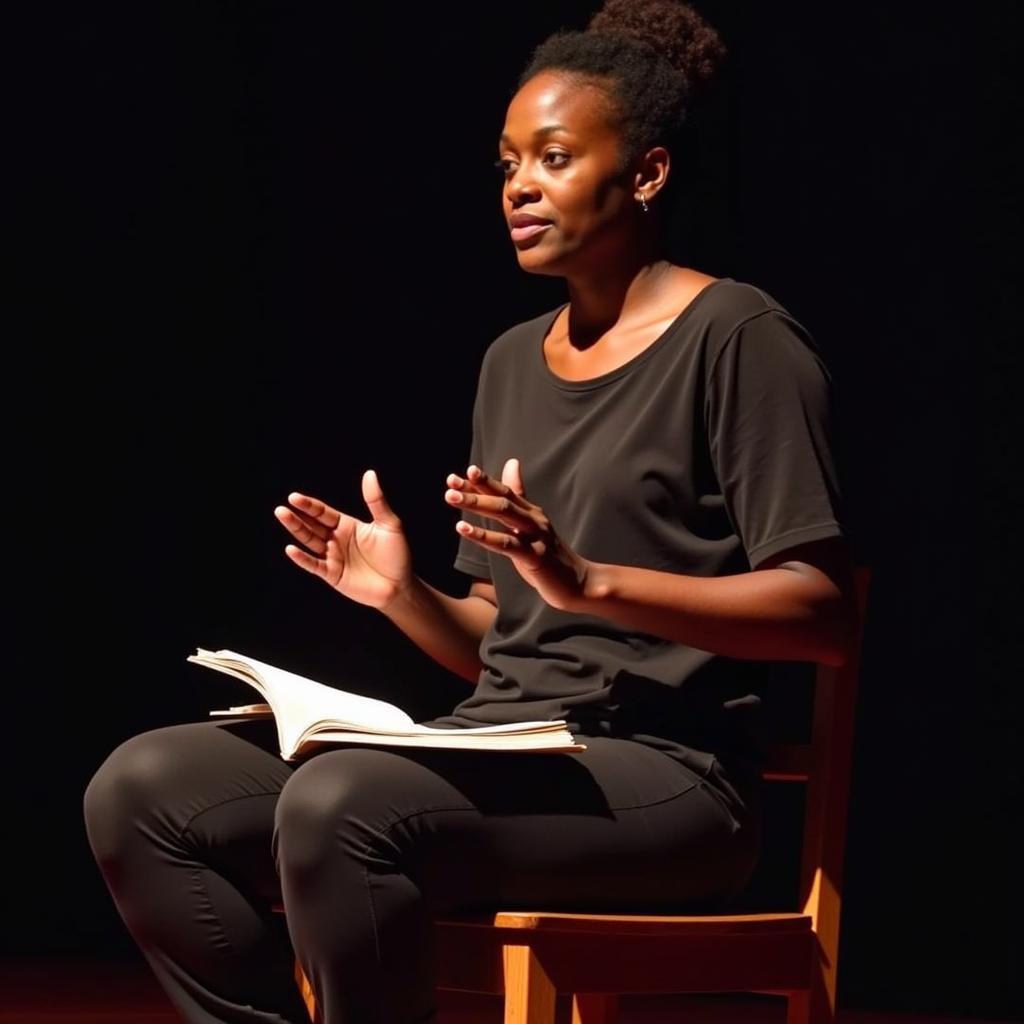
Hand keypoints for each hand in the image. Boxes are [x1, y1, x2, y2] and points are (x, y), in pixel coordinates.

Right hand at [274, 469, 412, 608]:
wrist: (400, 585)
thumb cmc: (397, 554)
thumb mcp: (389, 524)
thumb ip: (376, 501)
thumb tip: (370, 473)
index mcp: (347, 525)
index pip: (323, 513)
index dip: (309, 505)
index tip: (294, 497)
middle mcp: (336, 540)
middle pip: (312, 526)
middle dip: (297, 517)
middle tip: (281, 508)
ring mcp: (333, 557)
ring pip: (310, 542)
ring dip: (296, 531)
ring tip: (282, 518)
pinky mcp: (333, 575)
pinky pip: (314, 565)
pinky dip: (302, 559)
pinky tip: (291, 549)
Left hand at [445, 458, 590, 610]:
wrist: (580, 583)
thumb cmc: (550, 555)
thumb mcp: (531, 524)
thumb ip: (519, 496)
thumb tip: (512, 463)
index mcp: (531, 512)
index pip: (504, 491)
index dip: (480, 482)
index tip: (455, 476)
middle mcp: (534, 519)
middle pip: (502, 499)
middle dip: (474, 490)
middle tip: (449, 484)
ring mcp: (536, 537)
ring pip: (503, 514)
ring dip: (476, 505)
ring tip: (451, 498)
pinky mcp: (536, 557)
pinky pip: (506, 543)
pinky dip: (484, 535)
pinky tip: (464, 529)